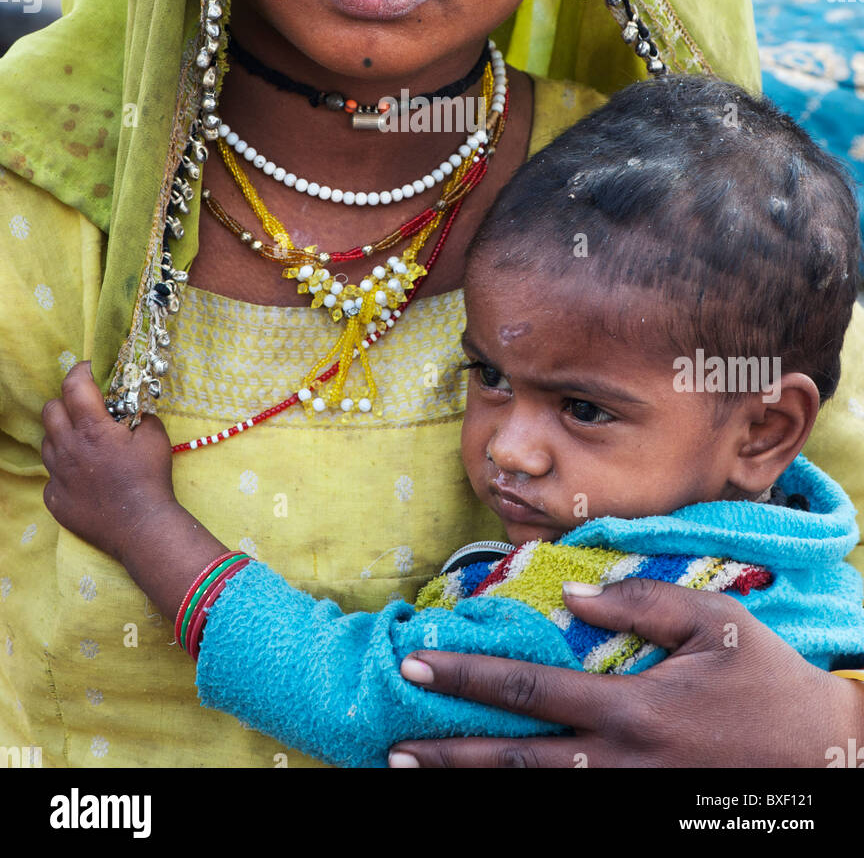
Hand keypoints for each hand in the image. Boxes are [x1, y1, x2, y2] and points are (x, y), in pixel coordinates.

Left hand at [41, 360, 176, 564]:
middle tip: (85, 408)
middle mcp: (68, 448)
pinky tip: (84, 476)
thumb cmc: (150, 479)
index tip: (89, 370)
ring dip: (62, 435)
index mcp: (92, 429)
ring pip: (47, 443)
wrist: (141, 527)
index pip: (73, 386)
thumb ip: (142, 416)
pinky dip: (64, 470)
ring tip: (84, 444)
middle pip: (50, 410)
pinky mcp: (54, 499)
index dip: (80, 371)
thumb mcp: (155, 437)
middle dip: (66, 402)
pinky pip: (51, 476)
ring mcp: (57, 476)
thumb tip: (136, 410)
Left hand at [389, 577, 863, 767]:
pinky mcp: (642, 817)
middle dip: (448, 752)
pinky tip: (492, 794)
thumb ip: (639, 604)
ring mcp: (628, 800)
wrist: (825, 760)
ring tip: (418, 773)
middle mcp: (618, 761)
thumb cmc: (767, 681)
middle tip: (394, 743)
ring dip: (472, 787)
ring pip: (534, 797)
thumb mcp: (715, 621)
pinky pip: (571, 814)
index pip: (528, 690)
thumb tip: (571, 597)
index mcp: (630, 707)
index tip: (418, 664)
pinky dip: (525, 805)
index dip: (467, 678)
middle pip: (514, 760)